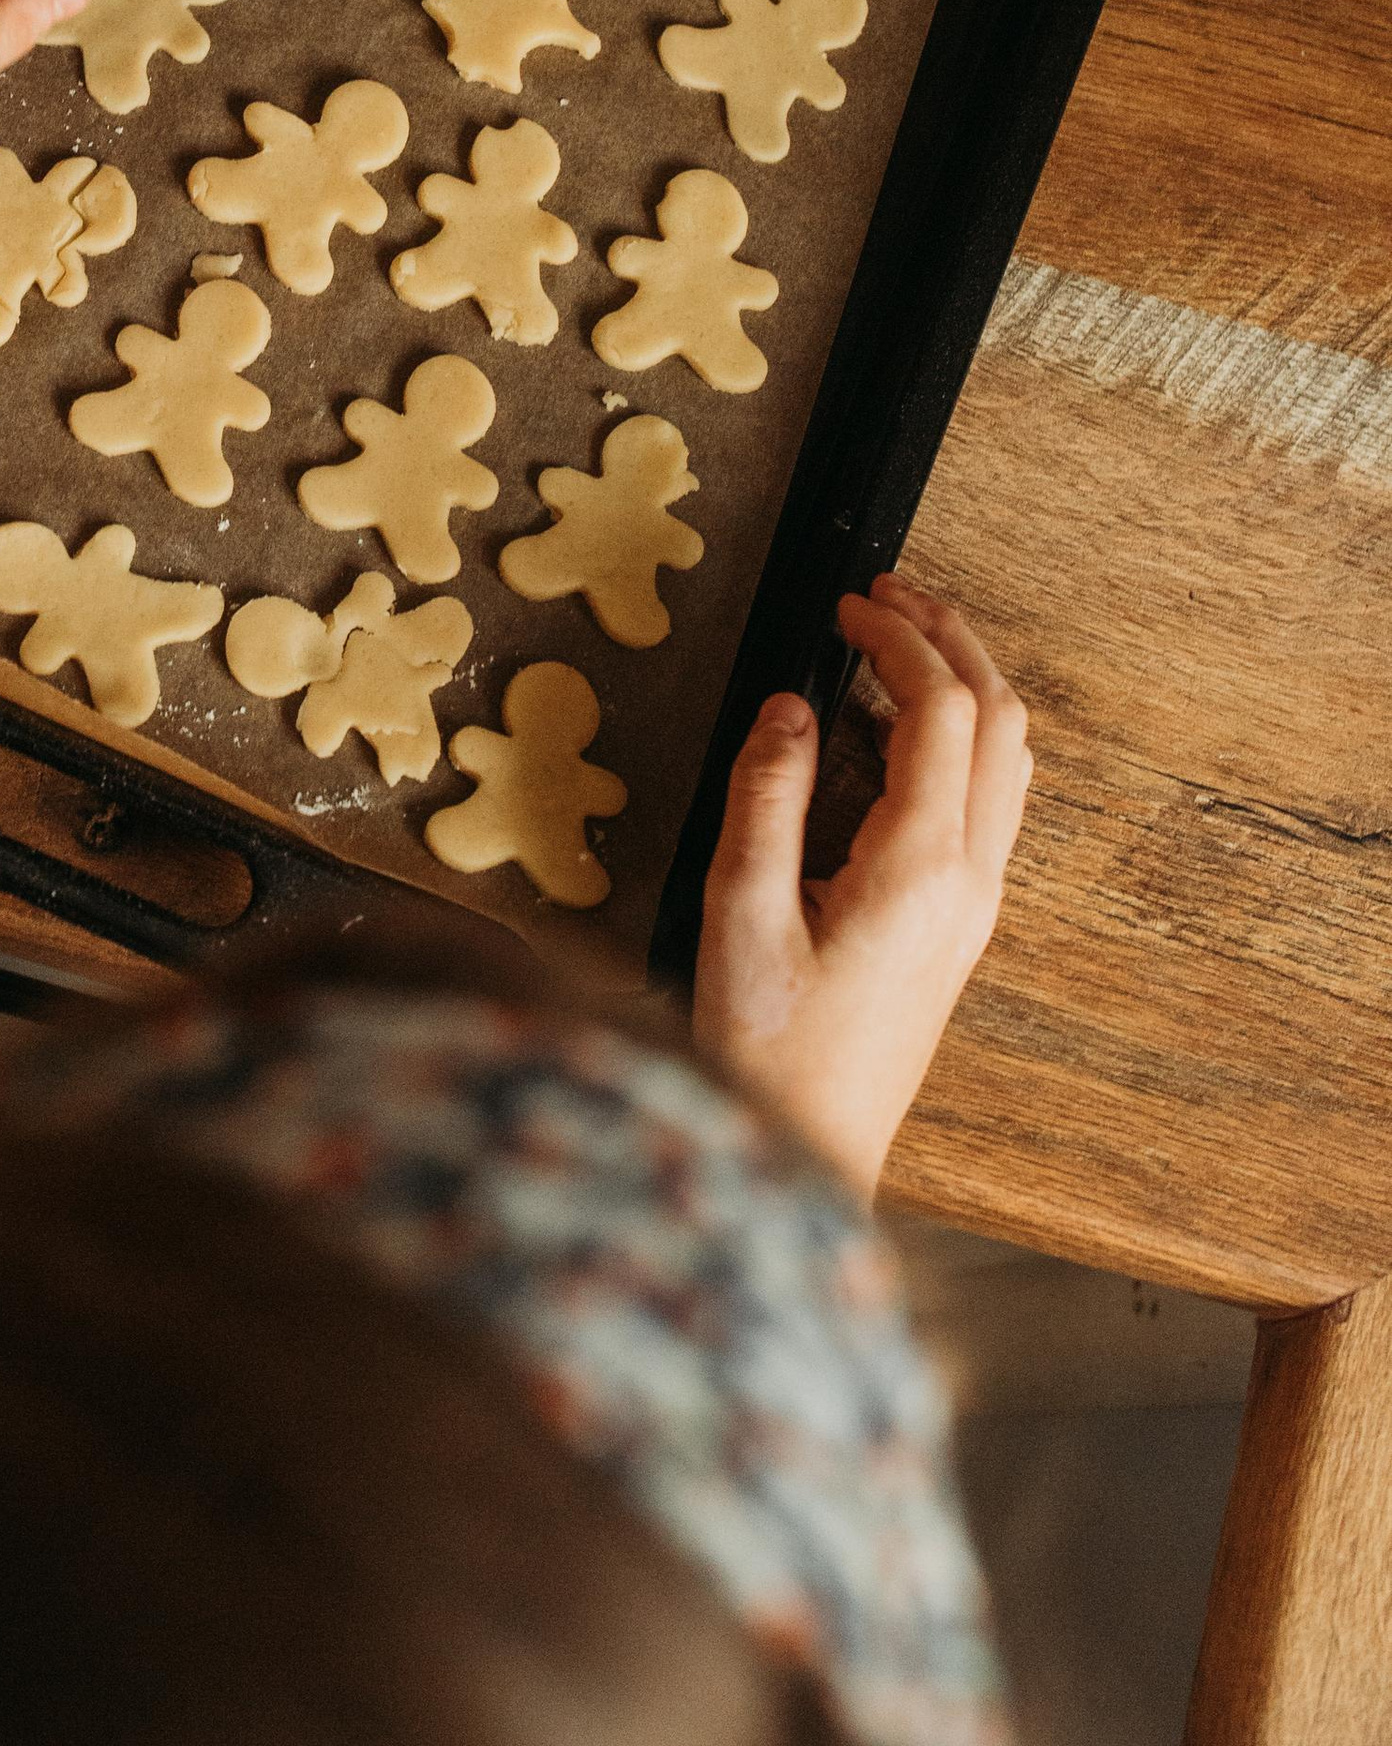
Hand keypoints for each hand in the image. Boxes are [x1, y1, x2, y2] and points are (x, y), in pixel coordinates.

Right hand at [691, 578, 1031, 1200]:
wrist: (813, 1152)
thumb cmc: (770, 1052)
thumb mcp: (737, 916)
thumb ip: (764, 801)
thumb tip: (792, 709)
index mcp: (917, 870)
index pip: (938, 712)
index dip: (897, 640)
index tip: (845, 607)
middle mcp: (967, 882)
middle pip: (998, 721)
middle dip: (950, 639)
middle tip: (887, 593)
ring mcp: (974, 905)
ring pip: (1009, 759)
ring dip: (967, 683)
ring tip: (903, 640)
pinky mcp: (960, 925)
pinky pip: (992, 801)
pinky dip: (965, 736)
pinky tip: (906, 731)